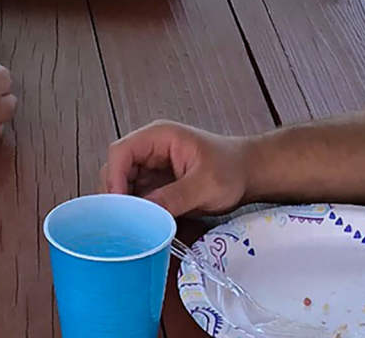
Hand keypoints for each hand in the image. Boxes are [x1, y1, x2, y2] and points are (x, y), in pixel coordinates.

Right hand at [100, 120, 251, 216]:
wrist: (250, 173)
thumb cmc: (232, 169)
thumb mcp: (205, 185)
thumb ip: (173, 198)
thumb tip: (144, 214)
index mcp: (159, 137)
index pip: (120, 153)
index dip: (114, 178)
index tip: (119, 206)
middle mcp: (150, 149)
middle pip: (116, 169)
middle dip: (117, 195)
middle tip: (123, 222)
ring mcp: (152, 166)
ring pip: (123, 185)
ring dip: (125, 205)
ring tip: (131, 226)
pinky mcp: (157, 183)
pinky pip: (137, 196)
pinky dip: (136, 210)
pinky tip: (141, 225)